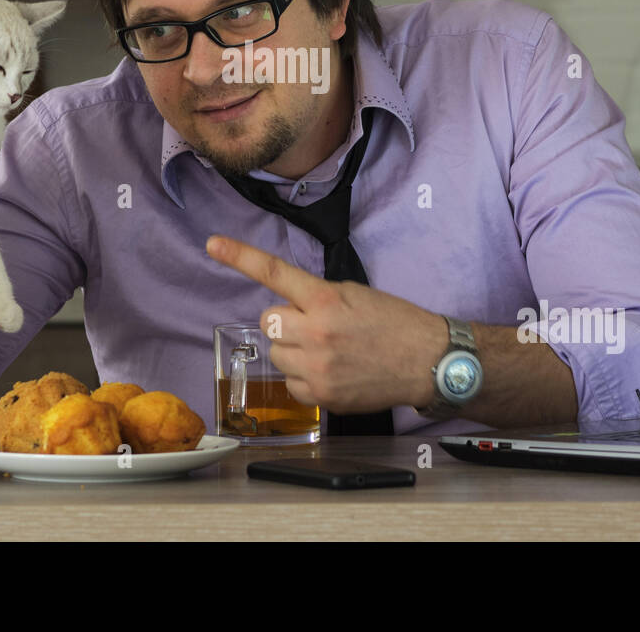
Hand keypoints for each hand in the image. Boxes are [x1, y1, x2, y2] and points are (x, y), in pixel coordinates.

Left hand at [204, 234, 446, 412]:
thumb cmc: (394, 323)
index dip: (240, 256)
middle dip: (286, 322)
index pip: (274, 273)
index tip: (212, 244)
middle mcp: (316, 332)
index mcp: (325, 299)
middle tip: (316, 326)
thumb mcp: (355, 294)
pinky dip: (304, 378)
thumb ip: (318, 298)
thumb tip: (289, 308)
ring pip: (276, 354)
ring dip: (293, 350)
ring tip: (328, 351)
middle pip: (269, 322)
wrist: (427, 361)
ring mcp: (316, 367)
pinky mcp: (321, 396)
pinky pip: (290, 384)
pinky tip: (331, 372)